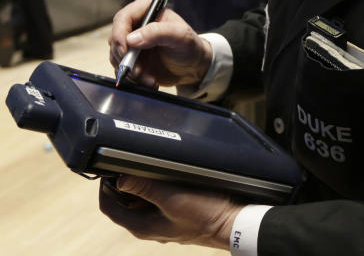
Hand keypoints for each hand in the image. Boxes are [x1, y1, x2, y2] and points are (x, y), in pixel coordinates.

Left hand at [100, 176, 241, 248]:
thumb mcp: (173, 198)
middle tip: (133, 162)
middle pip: (124, 203)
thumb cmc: (205, 215)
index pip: (109, 206)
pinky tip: (170, 178)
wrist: (232, 225)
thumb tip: (120, 178)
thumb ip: (146, 188)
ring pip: (141, 201)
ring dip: (143, 184)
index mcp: (141, 226)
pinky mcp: (174, 217)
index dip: (105, 186)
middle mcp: (148, 227)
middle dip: (126, 182)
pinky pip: (157, 201)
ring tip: (153, 166)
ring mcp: (161, 223)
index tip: (111, 167)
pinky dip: (157, 189)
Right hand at [109, 0, 211, 88]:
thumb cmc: (190, 46)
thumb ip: (159, 32)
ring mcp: (132, 42)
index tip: (126, 51)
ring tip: (149, 78)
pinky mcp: (131, 58)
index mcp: (147, 10)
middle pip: (116, 39)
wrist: (193, 67)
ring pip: (117, 56)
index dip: (120, 35)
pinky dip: (133, 78)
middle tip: (138, 70)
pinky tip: (149, 80)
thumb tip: (132, 39)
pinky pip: (122, 69)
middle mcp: (136, 24)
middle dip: (125, 58)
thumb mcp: (181, 36)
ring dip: (131, 71)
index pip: (123, 18)